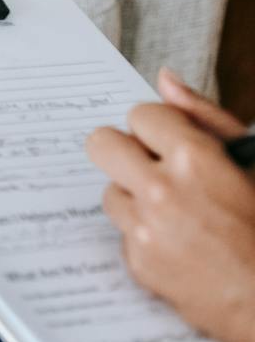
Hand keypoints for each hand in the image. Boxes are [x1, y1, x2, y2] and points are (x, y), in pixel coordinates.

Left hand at [85, 68, 254, 341]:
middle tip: (151, 168)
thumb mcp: (250, 162)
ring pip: (110, 190)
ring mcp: (146, 229)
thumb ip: (206, 117)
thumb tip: (164, 79)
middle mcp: (162, 191)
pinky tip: (177, 243)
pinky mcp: (138, 262)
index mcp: (194, 159)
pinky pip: (122, 231)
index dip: (158, 128)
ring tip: (175, 213)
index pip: (140, 114)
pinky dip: (143, 234)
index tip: (171, 142)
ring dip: (135, 197)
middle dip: (125, 151)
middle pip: (101, 143)